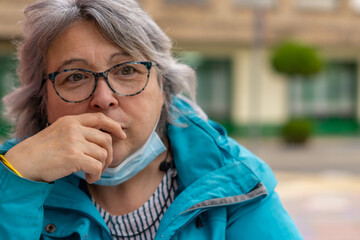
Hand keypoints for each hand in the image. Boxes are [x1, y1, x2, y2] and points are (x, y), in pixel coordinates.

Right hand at [4, 113, 126, 182]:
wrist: (23, 161)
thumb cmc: (42, 150)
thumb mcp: (60, 131)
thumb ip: (78, 131)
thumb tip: (104, 139)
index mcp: (72, 120)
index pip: (100, 118)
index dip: (114, 127)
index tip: (122, 135)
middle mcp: (74, 128)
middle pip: (106, 140)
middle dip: (109, 155)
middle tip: (101, 165)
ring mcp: (74, 142)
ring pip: (103, 154)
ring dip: (101, 167)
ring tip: (92, 173)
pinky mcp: (74, 157)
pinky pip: (96, 166)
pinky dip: (96, 175)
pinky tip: (89, 178)